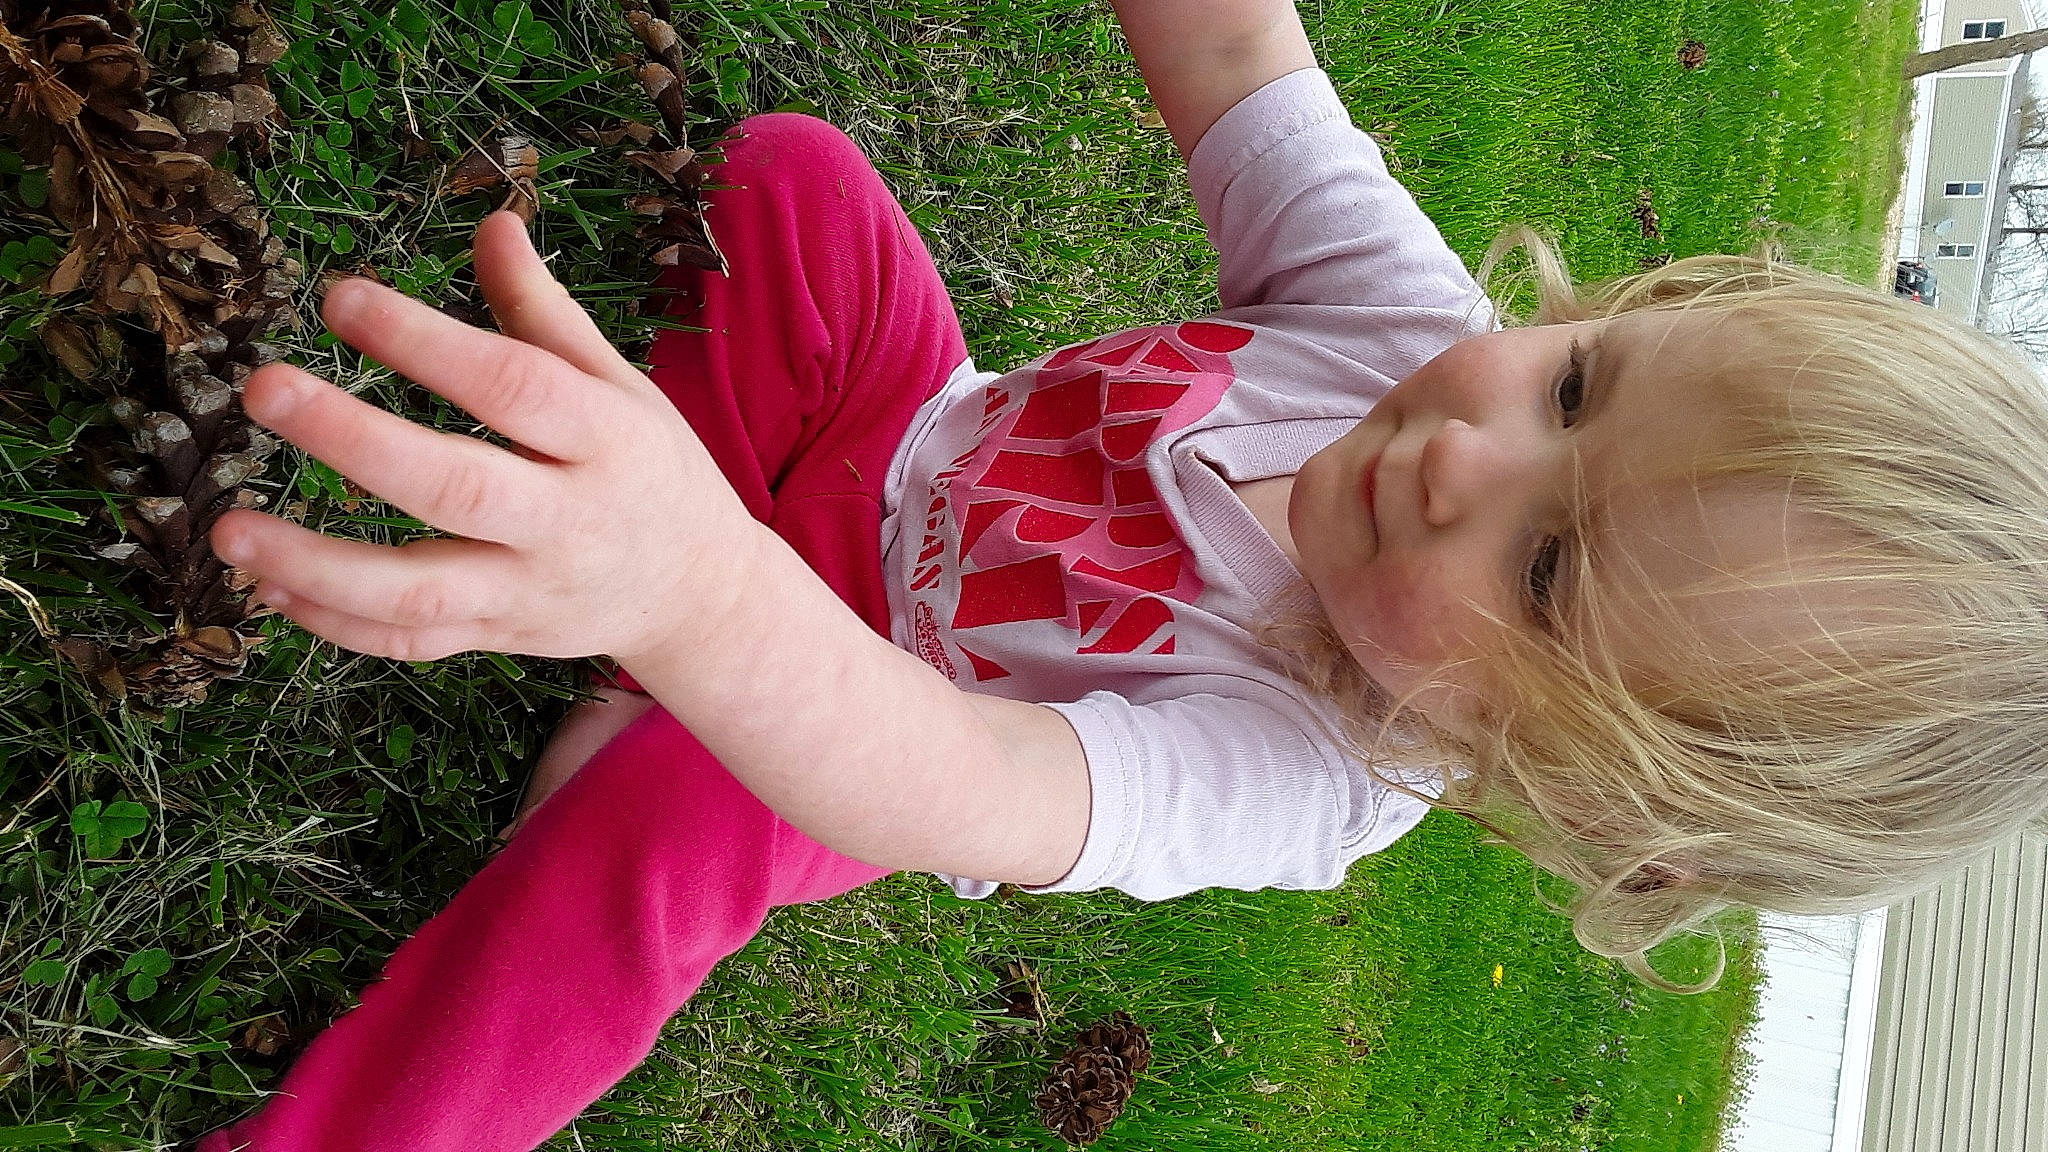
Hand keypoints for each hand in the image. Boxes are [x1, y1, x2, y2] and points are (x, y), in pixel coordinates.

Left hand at [210, 212, 756, 664]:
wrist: (700, 595)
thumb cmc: (649, 471)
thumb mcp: (619, 386)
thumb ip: (545, 312)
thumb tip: (491, 222)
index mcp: (607, 440)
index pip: (512, 386)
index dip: (426, 341)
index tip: (339, 296)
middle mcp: (570, 521)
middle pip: (458, 488)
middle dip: (355, 442)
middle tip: (264, 389)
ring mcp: (531, 591)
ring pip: (420, 593)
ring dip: (319, 565)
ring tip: (229, 528)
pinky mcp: (499, 637)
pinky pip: (409, 643)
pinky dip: (335, 624)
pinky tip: (265, 588)